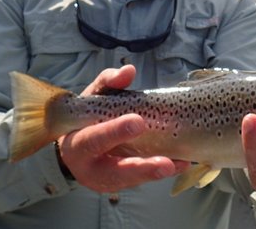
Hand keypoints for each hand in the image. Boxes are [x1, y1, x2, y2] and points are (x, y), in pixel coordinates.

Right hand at [56, 65, 189, 192]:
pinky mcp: (119, 184)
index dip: (114, 132)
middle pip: (113, 171)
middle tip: (164, 162)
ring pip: (129, 180)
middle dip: (139, 167)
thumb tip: (128, 71)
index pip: (93, 139)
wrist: (76, 142)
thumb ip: (108, 82)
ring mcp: (104, 180)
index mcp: (75, 144)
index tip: (138, 122)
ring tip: (175, 165)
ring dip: (153, 174)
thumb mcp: (94, 95)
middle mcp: (88, 167)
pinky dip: (159, 172)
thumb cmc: (87, 116)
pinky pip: (140, 181)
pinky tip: (180, 164)